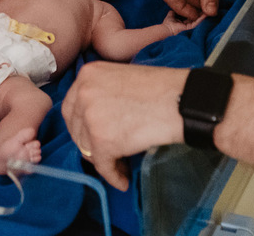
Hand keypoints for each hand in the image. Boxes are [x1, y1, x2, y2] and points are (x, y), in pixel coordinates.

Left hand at [62, 62, 185, 190]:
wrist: (181, 100)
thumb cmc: (161, 89)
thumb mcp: (121, 78)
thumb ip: (102, 94)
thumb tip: (93, 121)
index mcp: (87, 75)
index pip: (71, 107)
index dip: (81, 126)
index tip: (92, 136)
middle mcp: (83, 93)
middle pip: (76, 129)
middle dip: (91, 144)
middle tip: (107, 152)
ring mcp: (91, 117)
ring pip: (88, 148)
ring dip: (103, 160)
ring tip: (120, 164)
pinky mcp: (103, 141)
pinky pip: (103, 166)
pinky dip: (113, 175)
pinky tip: (123, 178)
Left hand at [162, 9, 205, 34]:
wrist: (166, 29)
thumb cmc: (168, 23)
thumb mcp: (172, 13)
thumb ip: (175, 9)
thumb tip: (176, 5)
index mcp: (184, 20)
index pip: (191, 14)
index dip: (195, 9)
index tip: (200, 3)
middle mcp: (188, 23)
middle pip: (196, 16)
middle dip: (201, 11)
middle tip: (207, 6)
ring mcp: (189, 26)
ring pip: (198, 19)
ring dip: (203, 15)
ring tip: (209, 10)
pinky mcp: (189, 27)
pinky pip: (196, 22)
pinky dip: (201, 18)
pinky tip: (205, 15)